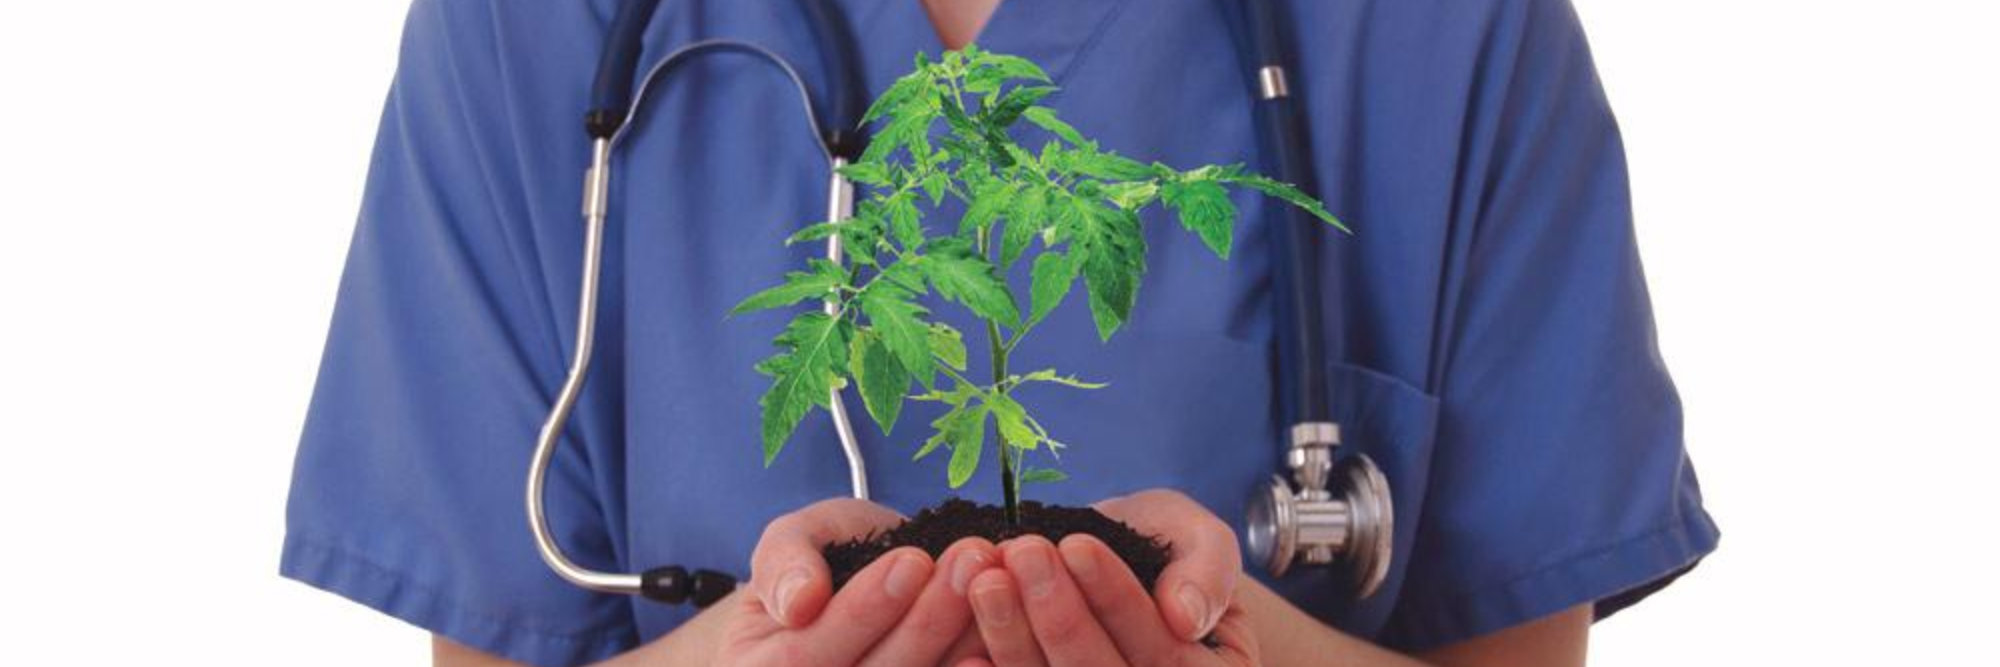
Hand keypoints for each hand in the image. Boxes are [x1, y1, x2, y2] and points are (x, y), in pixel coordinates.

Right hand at [716, 498, 1000, 665]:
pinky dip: (978, 665)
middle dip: (928, 618)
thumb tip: (801, 601)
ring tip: (997, 578)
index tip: (911, 559)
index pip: (807, 654)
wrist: (851, 591)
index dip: (862, 611)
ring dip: (964, 636)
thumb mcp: (789, 543)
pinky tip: (1010, 629)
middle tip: (973, 557)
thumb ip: (784, 564)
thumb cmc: (816, 565)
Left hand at [958, 489, 1257, 665]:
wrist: (1123, 574)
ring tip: (986, 581)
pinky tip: (961, 653)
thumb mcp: (1201, 541)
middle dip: (1059, 614)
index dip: (1118, 599)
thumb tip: (1185, 615)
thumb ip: (1208, 570)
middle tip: (1022, 551)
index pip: (1163, 648)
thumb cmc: (1168, 555)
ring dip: (1014, 640)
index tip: (1077, 544)